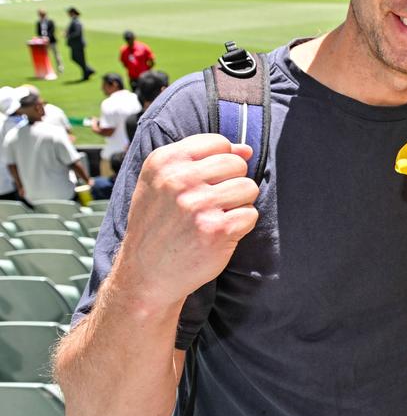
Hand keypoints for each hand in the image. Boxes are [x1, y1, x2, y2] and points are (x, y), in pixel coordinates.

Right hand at [114, 134, 259, 310]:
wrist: (146, 273)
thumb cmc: (158, 224)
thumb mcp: (162, 183)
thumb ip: (202, 159)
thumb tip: (246, 148)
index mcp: (164, 162)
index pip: (218, 142)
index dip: (222, 161)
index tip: (208, 181)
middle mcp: (179, 180)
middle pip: (237, 164)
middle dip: (233, 182)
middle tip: (212, 203)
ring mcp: (199, 205)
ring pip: (249, 187)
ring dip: (239, 204)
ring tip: (216, 217)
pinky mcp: (217, 230)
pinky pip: (250, 214)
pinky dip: (241, 225)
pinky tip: (219, 234)